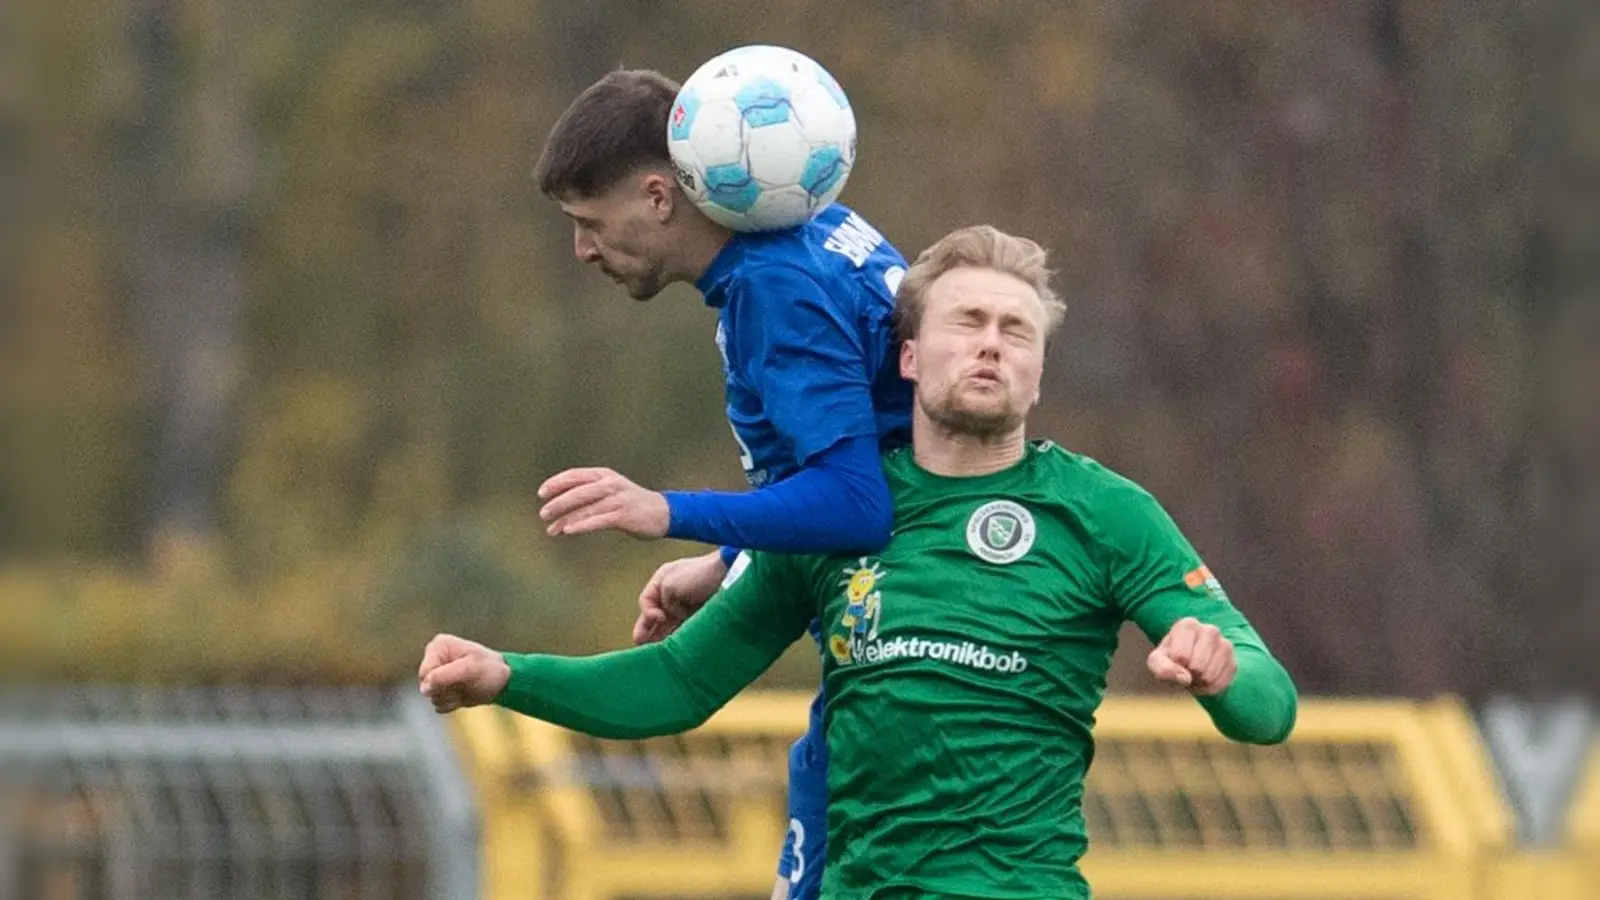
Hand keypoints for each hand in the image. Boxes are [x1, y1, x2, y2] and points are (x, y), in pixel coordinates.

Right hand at [418, 634, 511, 712]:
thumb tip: (424, 688)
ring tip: (466, 687)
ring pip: (431, 697)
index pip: (425, 673)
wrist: (503, 681)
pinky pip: (438, 704)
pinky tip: (464, 694)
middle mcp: (434, 659)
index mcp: (438, 646)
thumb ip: (444, 676)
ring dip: (450, 698)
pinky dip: (452, 704)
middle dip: (446, 690)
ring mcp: (436, 675)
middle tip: (464, 683)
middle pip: (425, 687)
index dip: (440, 681)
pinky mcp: (441, 689)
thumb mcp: (469, 670)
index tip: (461, 677)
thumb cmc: (489, 669)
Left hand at [538, 467, 670, 538]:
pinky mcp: (624, 515)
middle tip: (543, 514)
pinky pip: (598, 520)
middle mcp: (610, 484)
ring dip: (566, 519)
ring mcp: (618, 500)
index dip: (556, 483)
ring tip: (551, 529)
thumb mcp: (611, 489)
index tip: (541, 493)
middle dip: (558, 503)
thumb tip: (560, 502)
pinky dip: (582, 525)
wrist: (663, 512)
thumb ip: (590, 491)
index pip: (575, 475)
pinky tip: (569, 531)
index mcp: (604, 475)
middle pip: (578, 492)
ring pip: (586, 508)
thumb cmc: (631, 503)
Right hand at [633, 550, 728, 643]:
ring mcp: (686, 604)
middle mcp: (672, 593)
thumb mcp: (669, 584)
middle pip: (655, 616)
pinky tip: (673, 648)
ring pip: (669, 624)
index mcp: (662, 580)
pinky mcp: (699, 614)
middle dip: (647, 631)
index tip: (658, 618)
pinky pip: (684, 628)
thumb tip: (669, 616)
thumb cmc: (699, 575)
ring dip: (662, 637)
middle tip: (640, 647)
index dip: (647, 613)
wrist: (731, 575)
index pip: (646, 601)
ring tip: (655, 654)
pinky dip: (678, 637)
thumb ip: (661, 602)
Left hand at [1146, 617, 1236, 695]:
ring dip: (1198, 682)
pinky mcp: (1233, 662)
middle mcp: (1210, 630)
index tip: (1175, 660)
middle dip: (1189, 674)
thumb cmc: (1170, 659)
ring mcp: (1225, 645)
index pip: (1181, 655)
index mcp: (1188, 625)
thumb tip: (1185, 678)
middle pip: (1197, 666)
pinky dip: (1209, 688)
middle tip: (1186, 670)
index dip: (1176, 665)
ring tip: (1194, 674)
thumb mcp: (1157, 661)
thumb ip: (1162, 667)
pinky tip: (1205, 680)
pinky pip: (1220, 684)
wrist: (1190, 665)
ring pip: (1210, 675)